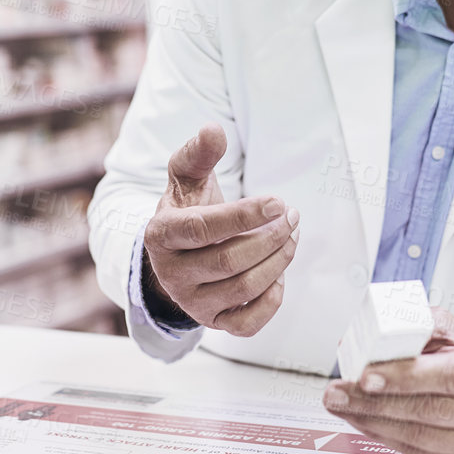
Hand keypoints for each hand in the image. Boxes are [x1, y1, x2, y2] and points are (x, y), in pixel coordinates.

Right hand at [143, 123, 298, 335]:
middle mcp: (171, 273)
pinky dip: (271, 299)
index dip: (245, 216)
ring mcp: (192, 301)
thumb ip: (199, 153)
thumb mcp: (187, 178)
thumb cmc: (188, 209)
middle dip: (270, 237)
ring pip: (243, 289)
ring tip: (291, 236)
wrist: (178, 254)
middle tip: (292, 216)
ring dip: (277, 262)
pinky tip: (279, 273)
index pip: (204, 229)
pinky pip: (248, 323)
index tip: (279, 201)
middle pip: (229, 261)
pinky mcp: (213, 322)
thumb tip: (213, 130)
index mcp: (161, 234)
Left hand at [323, 333, 453, 453]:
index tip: (366, 373)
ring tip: (343, 404)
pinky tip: (365, 421)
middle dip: (375, 400)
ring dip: (372, 420)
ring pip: (421, 436)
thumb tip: (372, 339)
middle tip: (339, 390)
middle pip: (431, 409)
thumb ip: (422, 329)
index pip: (451, 375)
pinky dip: (385, 436)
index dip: (405, 376)